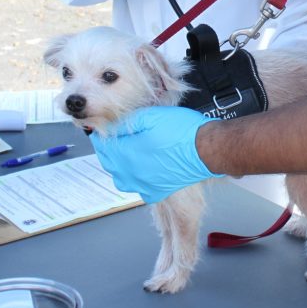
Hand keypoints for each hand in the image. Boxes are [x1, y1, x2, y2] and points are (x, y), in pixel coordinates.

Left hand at [89, 106, 222, 203]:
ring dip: (119, 167)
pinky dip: (137, 181)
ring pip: (121, 179)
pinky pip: (140, 189)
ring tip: (124, 156)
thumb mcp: (150, 116)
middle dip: (108, 151)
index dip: (100, 136)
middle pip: (110, 163)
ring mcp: (144, 185)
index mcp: (126, 154)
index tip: (100, 130)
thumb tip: (111, 128)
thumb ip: (126, 123)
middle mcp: (132, 173)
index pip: (103, 146)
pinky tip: (142, 171)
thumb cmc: (182, 132)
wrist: (206, 150)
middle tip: (111, 140)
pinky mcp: (158, 191)